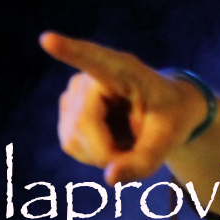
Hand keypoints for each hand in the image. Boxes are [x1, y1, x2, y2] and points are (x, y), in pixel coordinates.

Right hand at [41, 32, 207, 184]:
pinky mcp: (67, 110)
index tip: (47, 39)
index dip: (70, 51)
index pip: (95, 59)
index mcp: (126, 70)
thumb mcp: (170, 140)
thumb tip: (109, 179)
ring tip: (128, 138)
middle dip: (107, 152)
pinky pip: (71, 145)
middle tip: (135, 156)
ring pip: (74, 139)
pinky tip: (112, 139)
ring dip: (102, 154)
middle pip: (84, 124)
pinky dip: (94, 154)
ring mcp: (74, 92)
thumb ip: (145, 162)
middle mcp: (92, 76)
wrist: (165, 111)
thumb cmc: (172, 117)